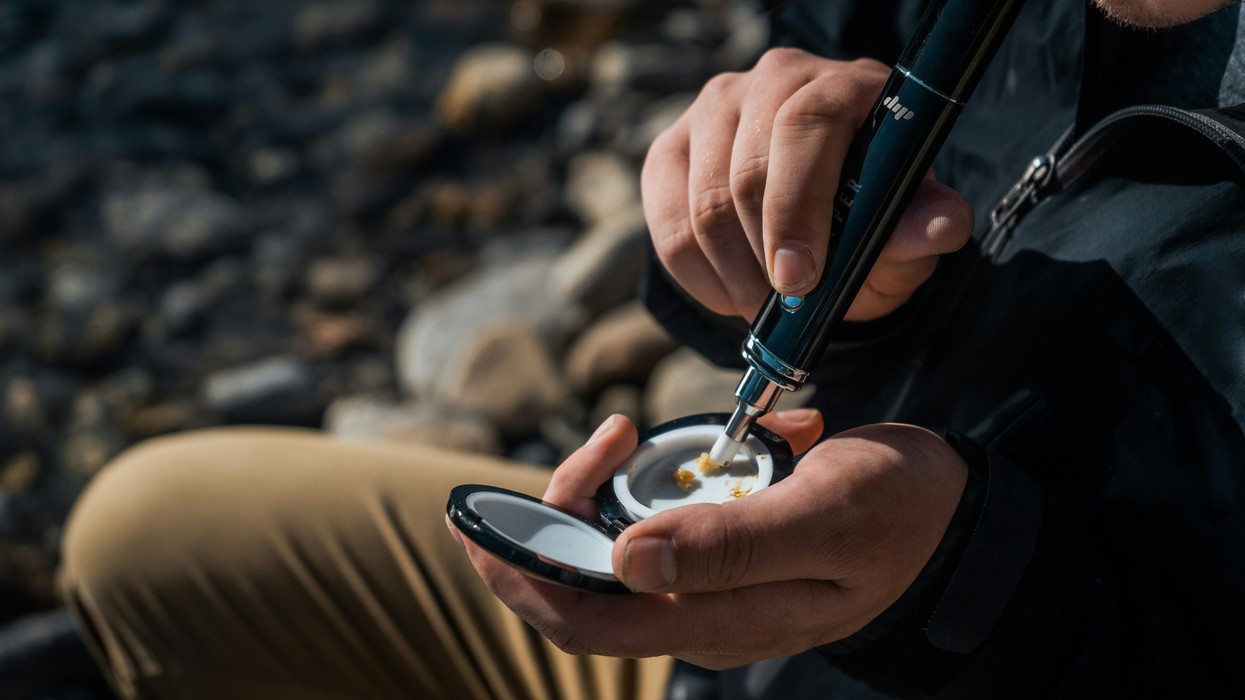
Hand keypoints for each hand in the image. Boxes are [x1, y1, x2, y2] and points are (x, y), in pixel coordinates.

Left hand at [451, 411, 966, 668]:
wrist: (955, 514)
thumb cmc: (900, 512)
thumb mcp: (826, 515)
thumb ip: (730, 544)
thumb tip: (626, 562)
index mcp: (721, 619)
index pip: (586, 622)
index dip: (520, 578)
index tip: (480, 524)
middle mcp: (702, 614)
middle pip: (586, 586)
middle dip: (552, 520)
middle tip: (591, 441)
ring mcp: (710, 588)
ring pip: (613, 552)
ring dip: (601, 490)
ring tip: (630, 432)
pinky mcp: (723, 556)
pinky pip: (656, 523)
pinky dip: (650, 477)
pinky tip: (691, 441)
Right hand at [642, 48, 973, 321]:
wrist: (823, 210)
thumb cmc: (869, 214)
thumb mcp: (906, 228)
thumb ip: (924, 227)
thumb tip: (943, 226)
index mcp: (842, 85)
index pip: (807, 124)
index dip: (798, 206)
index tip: (802, 279)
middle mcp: (773, 81)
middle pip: (745, 171)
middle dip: (763, 256)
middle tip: (786, 306)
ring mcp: (714, 111)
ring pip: (702, 204)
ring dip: (733, 275)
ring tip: (765, 306)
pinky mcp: (670, 150)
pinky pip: (668, 226)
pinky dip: (699, 278)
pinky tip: (732, 293)